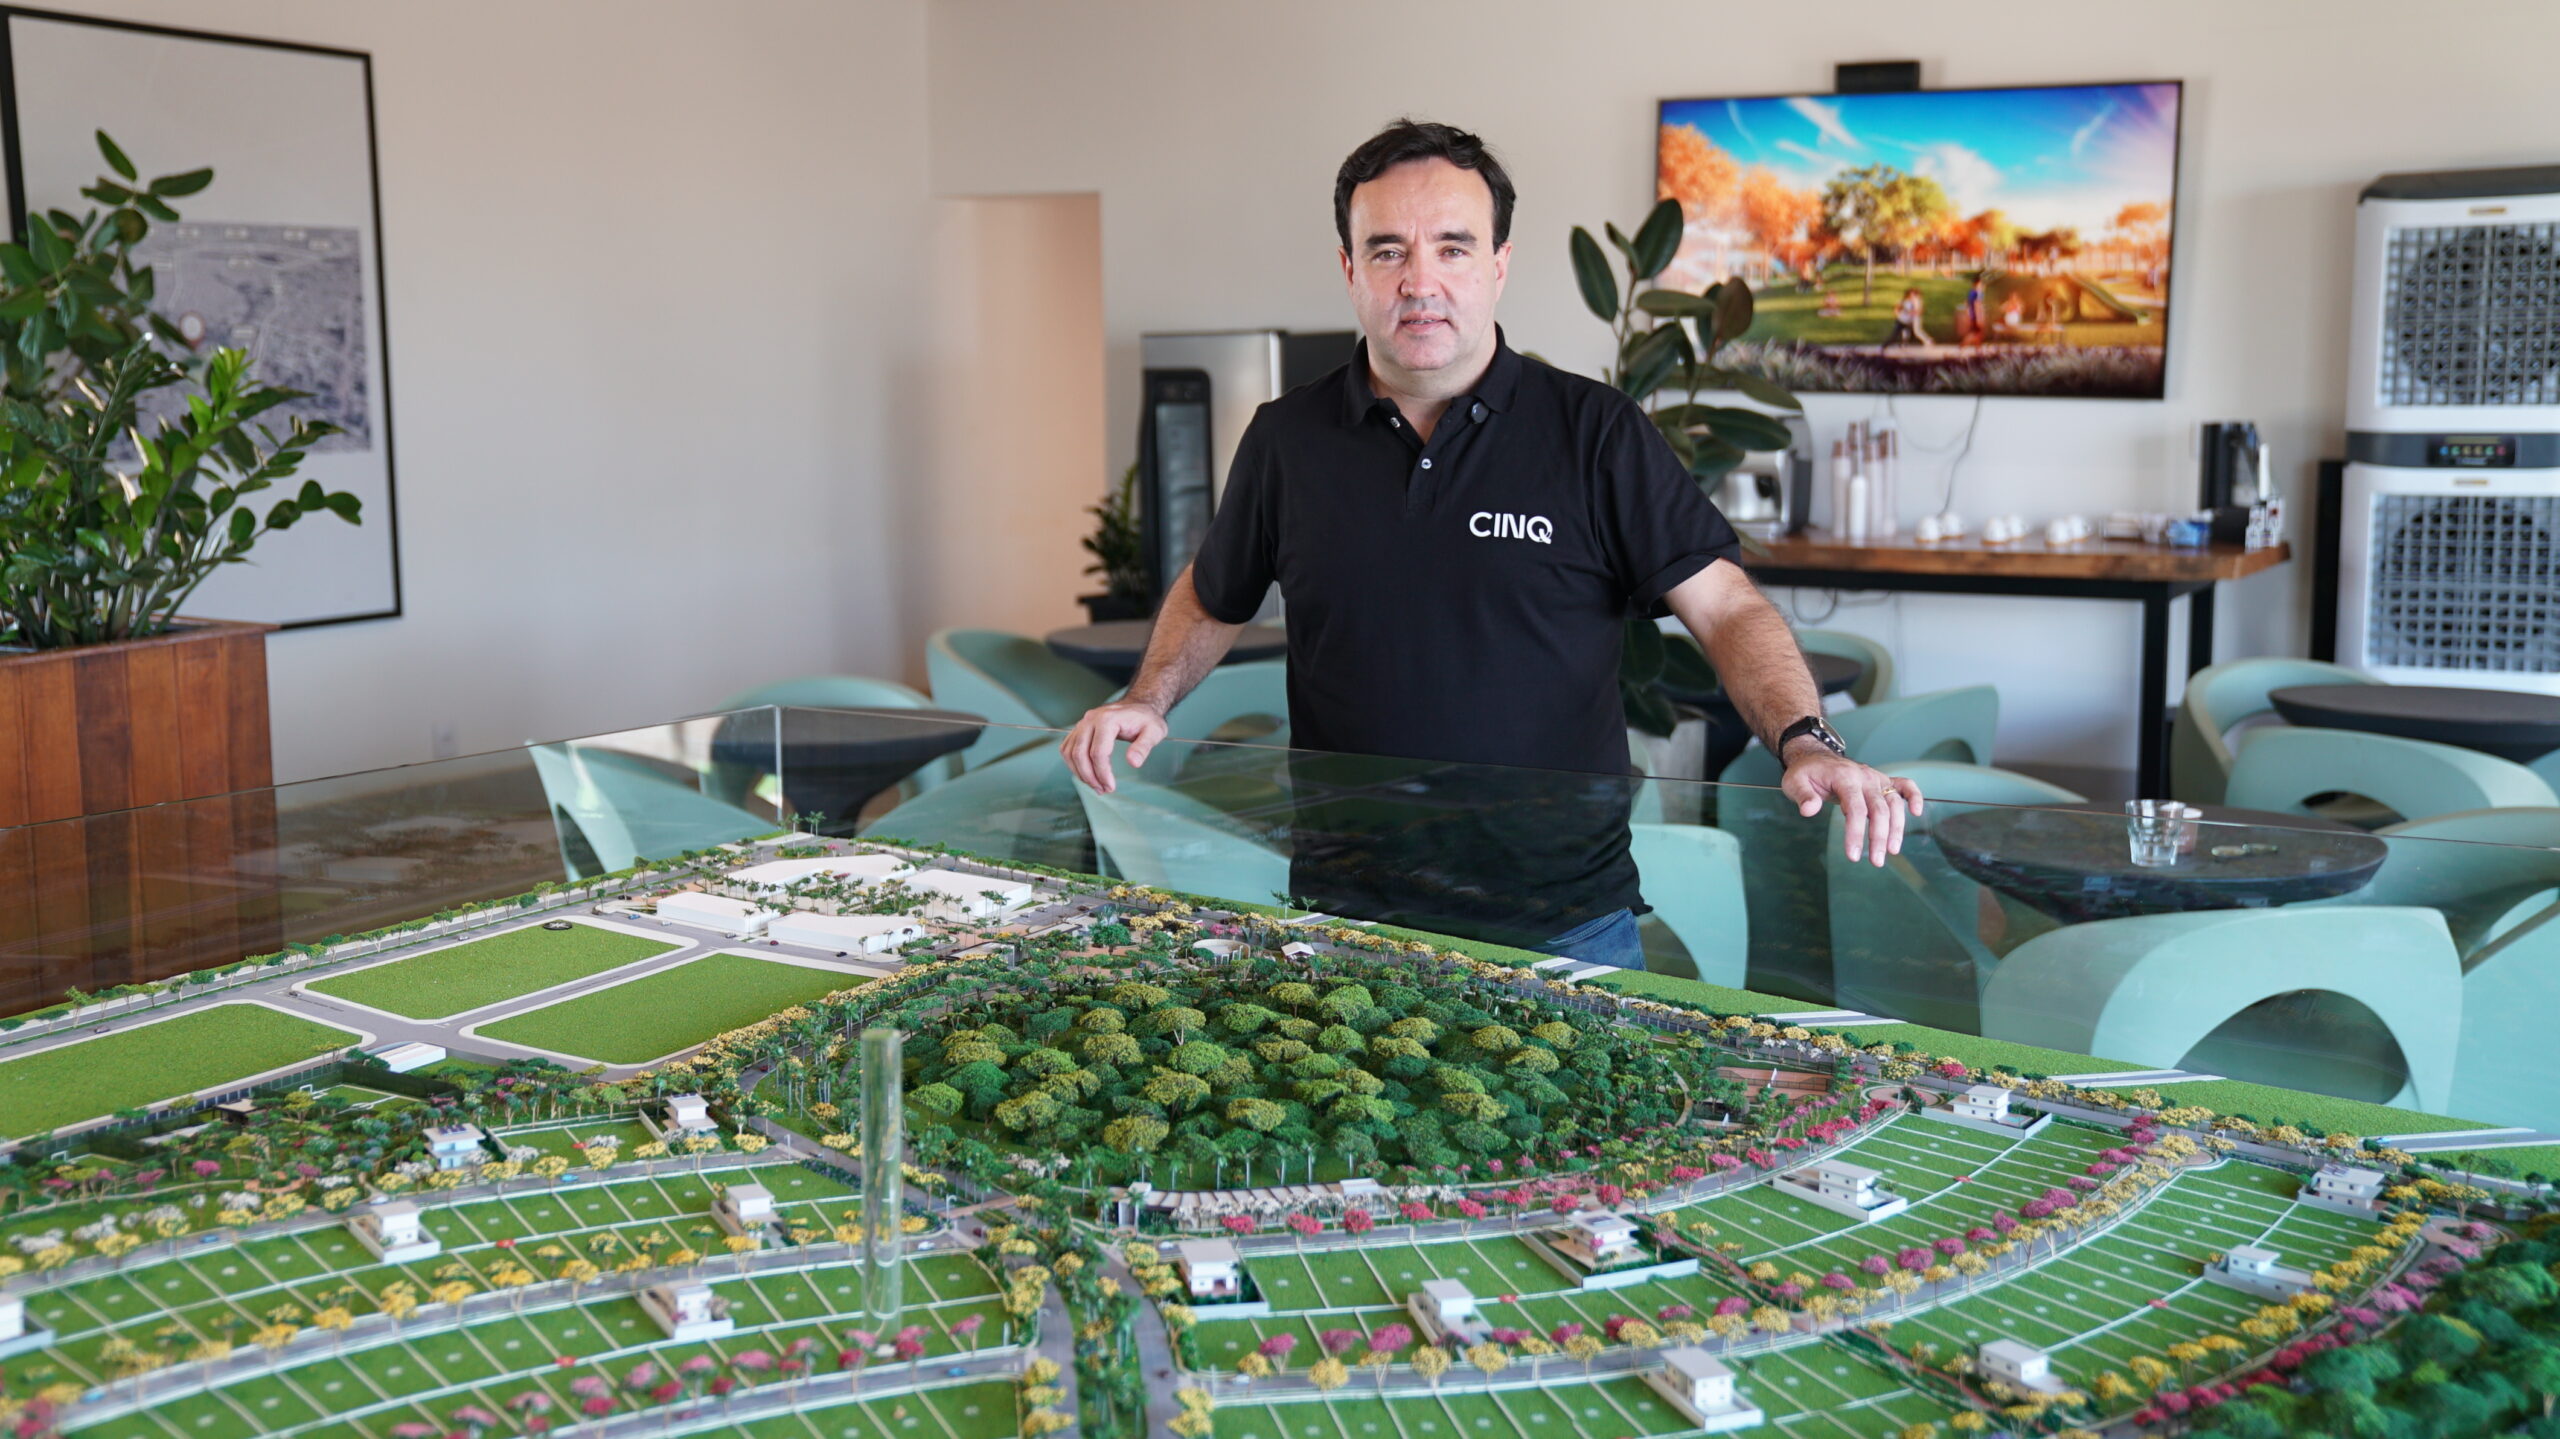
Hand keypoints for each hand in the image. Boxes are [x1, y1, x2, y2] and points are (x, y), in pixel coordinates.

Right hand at [1060, 701, 1169, 793]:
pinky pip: (1067, 749)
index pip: (1098, 752)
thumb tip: (1133, 763)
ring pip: (1070, 753)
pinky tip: (1086, 775)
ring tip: (1095, 786)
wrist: (1138, 706)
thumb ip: (1144, 747)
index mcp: (1108, 719)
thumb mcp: (1154, 732)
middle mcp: (1090, 719)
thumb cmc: (1146, 719)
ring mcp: (1082, 723)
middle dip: (1089, 776)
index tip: (1111, 787)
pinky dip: (1073, 764)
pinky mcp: (1079, 729)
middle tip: (1102, 790)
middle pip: (1080, 753)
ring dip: (1080, 773)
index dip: (1102, 773)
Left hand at [1780, 742, 1923, 865]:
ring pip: (1894, 803)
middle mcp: (1865, 777)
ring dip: (1897, 828)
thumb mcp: (1794, 782)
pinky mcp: (1882, 781)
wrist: (1815, 757)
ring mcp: (1876, 778)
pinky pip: (1904, 786)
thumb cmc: (1805, 773)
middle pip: (1879, 810)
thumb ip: (1803, 796)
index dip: (1856, 833)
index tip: (1852, 856)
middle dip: (1879, 838)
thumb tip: (1809, 811)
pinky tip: (1916, 813)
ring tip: (1892, 851)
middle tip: (1876, 862)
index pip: (1855, 808)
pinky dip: (1914, 796)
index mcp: (1845, 777)